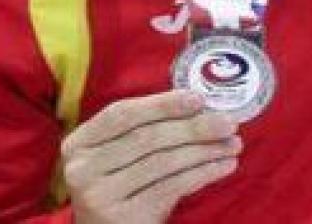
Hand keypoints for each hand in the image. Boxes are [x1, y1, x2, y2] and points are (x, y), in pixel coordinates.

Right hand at [62, 90, 240, 223]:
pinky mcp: (121, 218)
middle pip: (147, 137)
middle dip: (194, 127)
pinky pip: (171, 187)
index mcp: (79, 143)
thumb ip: (147, 128)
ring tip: (233, 145)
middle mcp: (82, 169)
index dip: (162, 103)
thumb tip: (202, 106)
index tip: (199, 98)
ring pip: (163, 162)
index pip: (122, 113)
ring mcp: (99, 195)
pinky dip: (203, 173)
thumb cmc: (123, 186)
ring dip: (205, 150)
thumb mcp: (121, 155)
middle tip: (229, 122)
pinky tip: (223, 166)